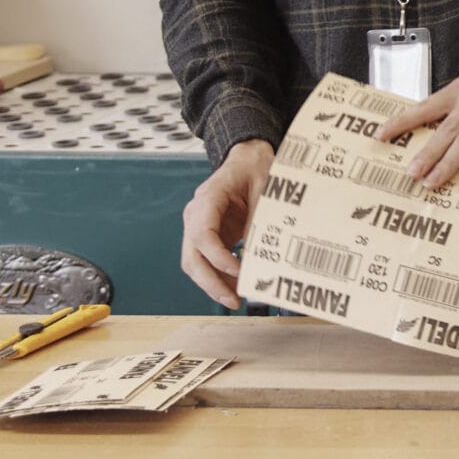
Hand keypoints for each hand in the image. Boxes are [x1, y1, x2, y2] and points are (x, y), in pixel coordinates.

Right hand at [180, 140, 274, 308]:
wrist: (248, 158)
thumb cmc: (255, 168)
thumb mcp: (265, 187)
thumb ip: (260, 217)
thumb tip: (260, 253)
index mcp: (207, 198)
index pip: (202, 234)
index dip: (218, 257)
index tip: (238, 272)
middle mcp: (196, 215)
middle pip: (192, 256)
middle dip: (210, 282)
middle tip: (232, 300)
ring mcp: (198, 226)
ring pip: (195, 263)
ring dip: (212, 284)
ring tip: (235, 300)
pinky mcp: (208, 235)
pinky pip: (206, 261)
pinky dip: (218, 276)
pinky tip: (234, 288)